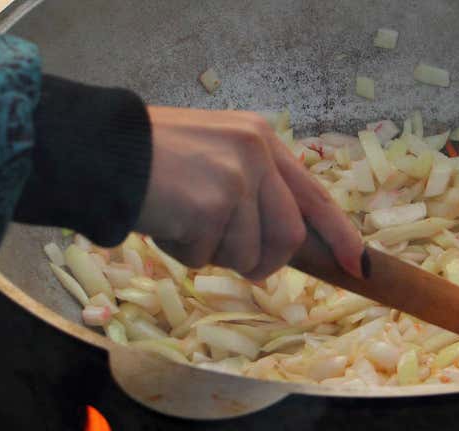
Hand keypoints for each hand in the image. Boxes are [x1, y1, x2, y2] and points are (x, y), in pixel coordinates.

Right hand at [135, 106, 363, 279]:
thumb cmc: (153, 159)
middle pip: (287, 238)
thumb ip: (253, 189)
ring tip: (180, 221)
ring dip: (212, 253)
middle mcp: (257, 154)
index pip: (313, 194)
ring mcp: (237, 179)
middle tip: (230, 257)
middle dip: (262, 261)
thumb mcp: (216, 157)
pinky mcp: (213, 206)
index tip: (357, 262)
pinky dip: (183, 252)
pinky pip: (207, 257)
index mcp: (262, 140)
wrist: (101, 150)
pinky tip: (163, 222)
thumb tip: (283, 243)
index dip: (338, 232)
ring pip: (247, 254)